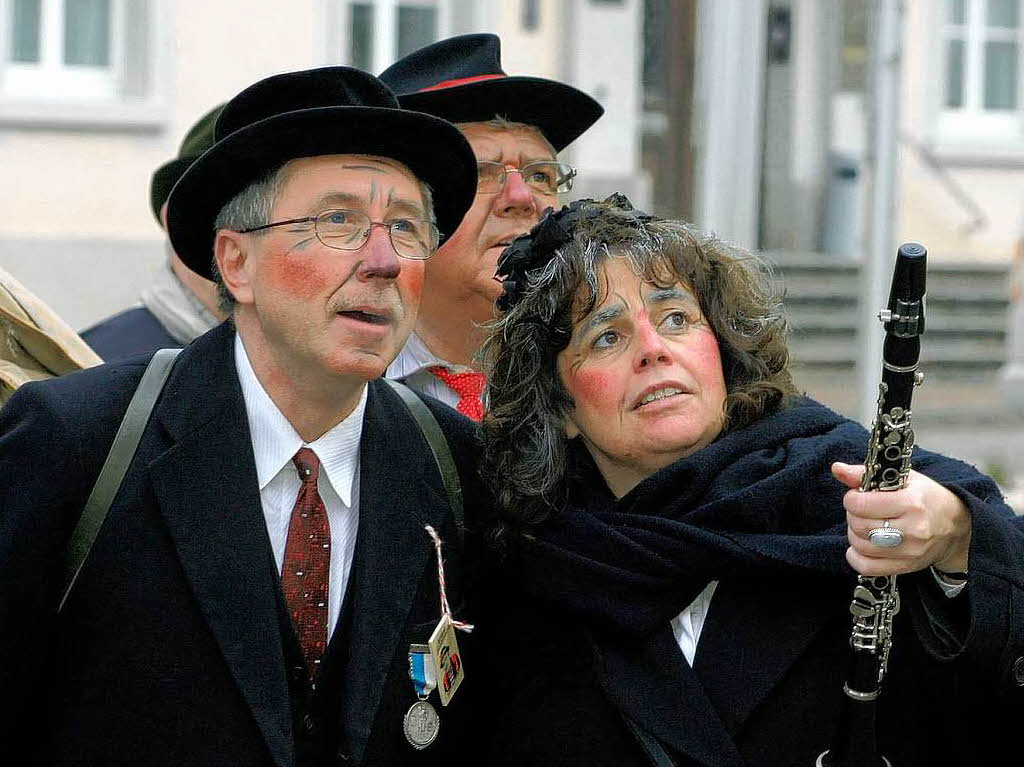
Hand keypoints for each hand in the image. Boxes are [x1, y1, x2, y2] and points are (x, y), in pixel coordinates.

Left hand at [831, 462, 971, 576]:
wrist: (956, 526)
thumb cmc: (927, 499)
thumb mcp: (903, 478)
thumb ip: (865, 474)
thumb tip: (838, 469)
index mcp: (911, 503)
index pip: (861, 504)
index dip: (851, 498)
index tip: (857, 496)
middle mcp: (912, 529)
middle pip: (858, 525)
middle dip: (853, 515)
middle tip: (862, 510)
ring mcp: (909, 552)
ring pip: (859, 545)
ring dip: (855, 534)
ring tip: (866, 525)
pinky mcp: (905, 567)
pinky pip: (866, 567)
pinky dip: (856, 556)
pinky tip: (863, 545)